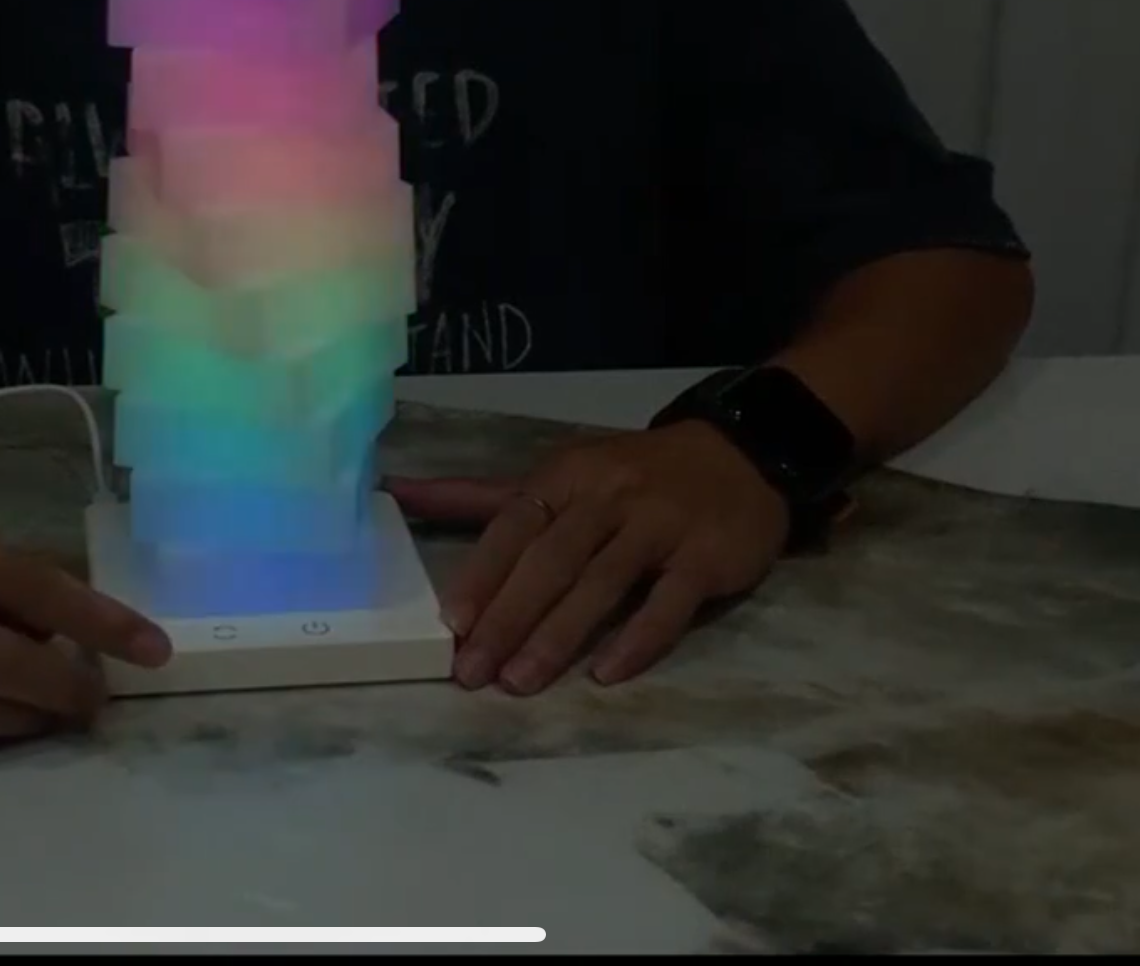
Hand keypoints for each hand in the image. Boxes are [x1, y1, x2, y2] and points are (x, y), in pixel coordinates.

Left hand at [385, 421, 788, 694]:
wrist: (741, 455)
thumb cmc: (632, 476)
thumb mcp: (561, 473)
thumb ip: (481, 496)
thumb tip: (398, 493)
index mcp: (566, 477)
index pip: (514, 526)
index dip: (482, 574)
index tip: (449, 624)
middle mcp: (609, 497)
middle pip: (551, 560)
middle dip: (508, 618)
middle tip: (472, 672)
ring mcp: (660, 526)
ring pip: (601, 583)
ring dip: (558, 635)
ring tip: (520, 682)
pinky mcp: (706, 558)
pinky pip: (668, 603)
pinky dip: (637, 639)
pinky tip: (605, 675)